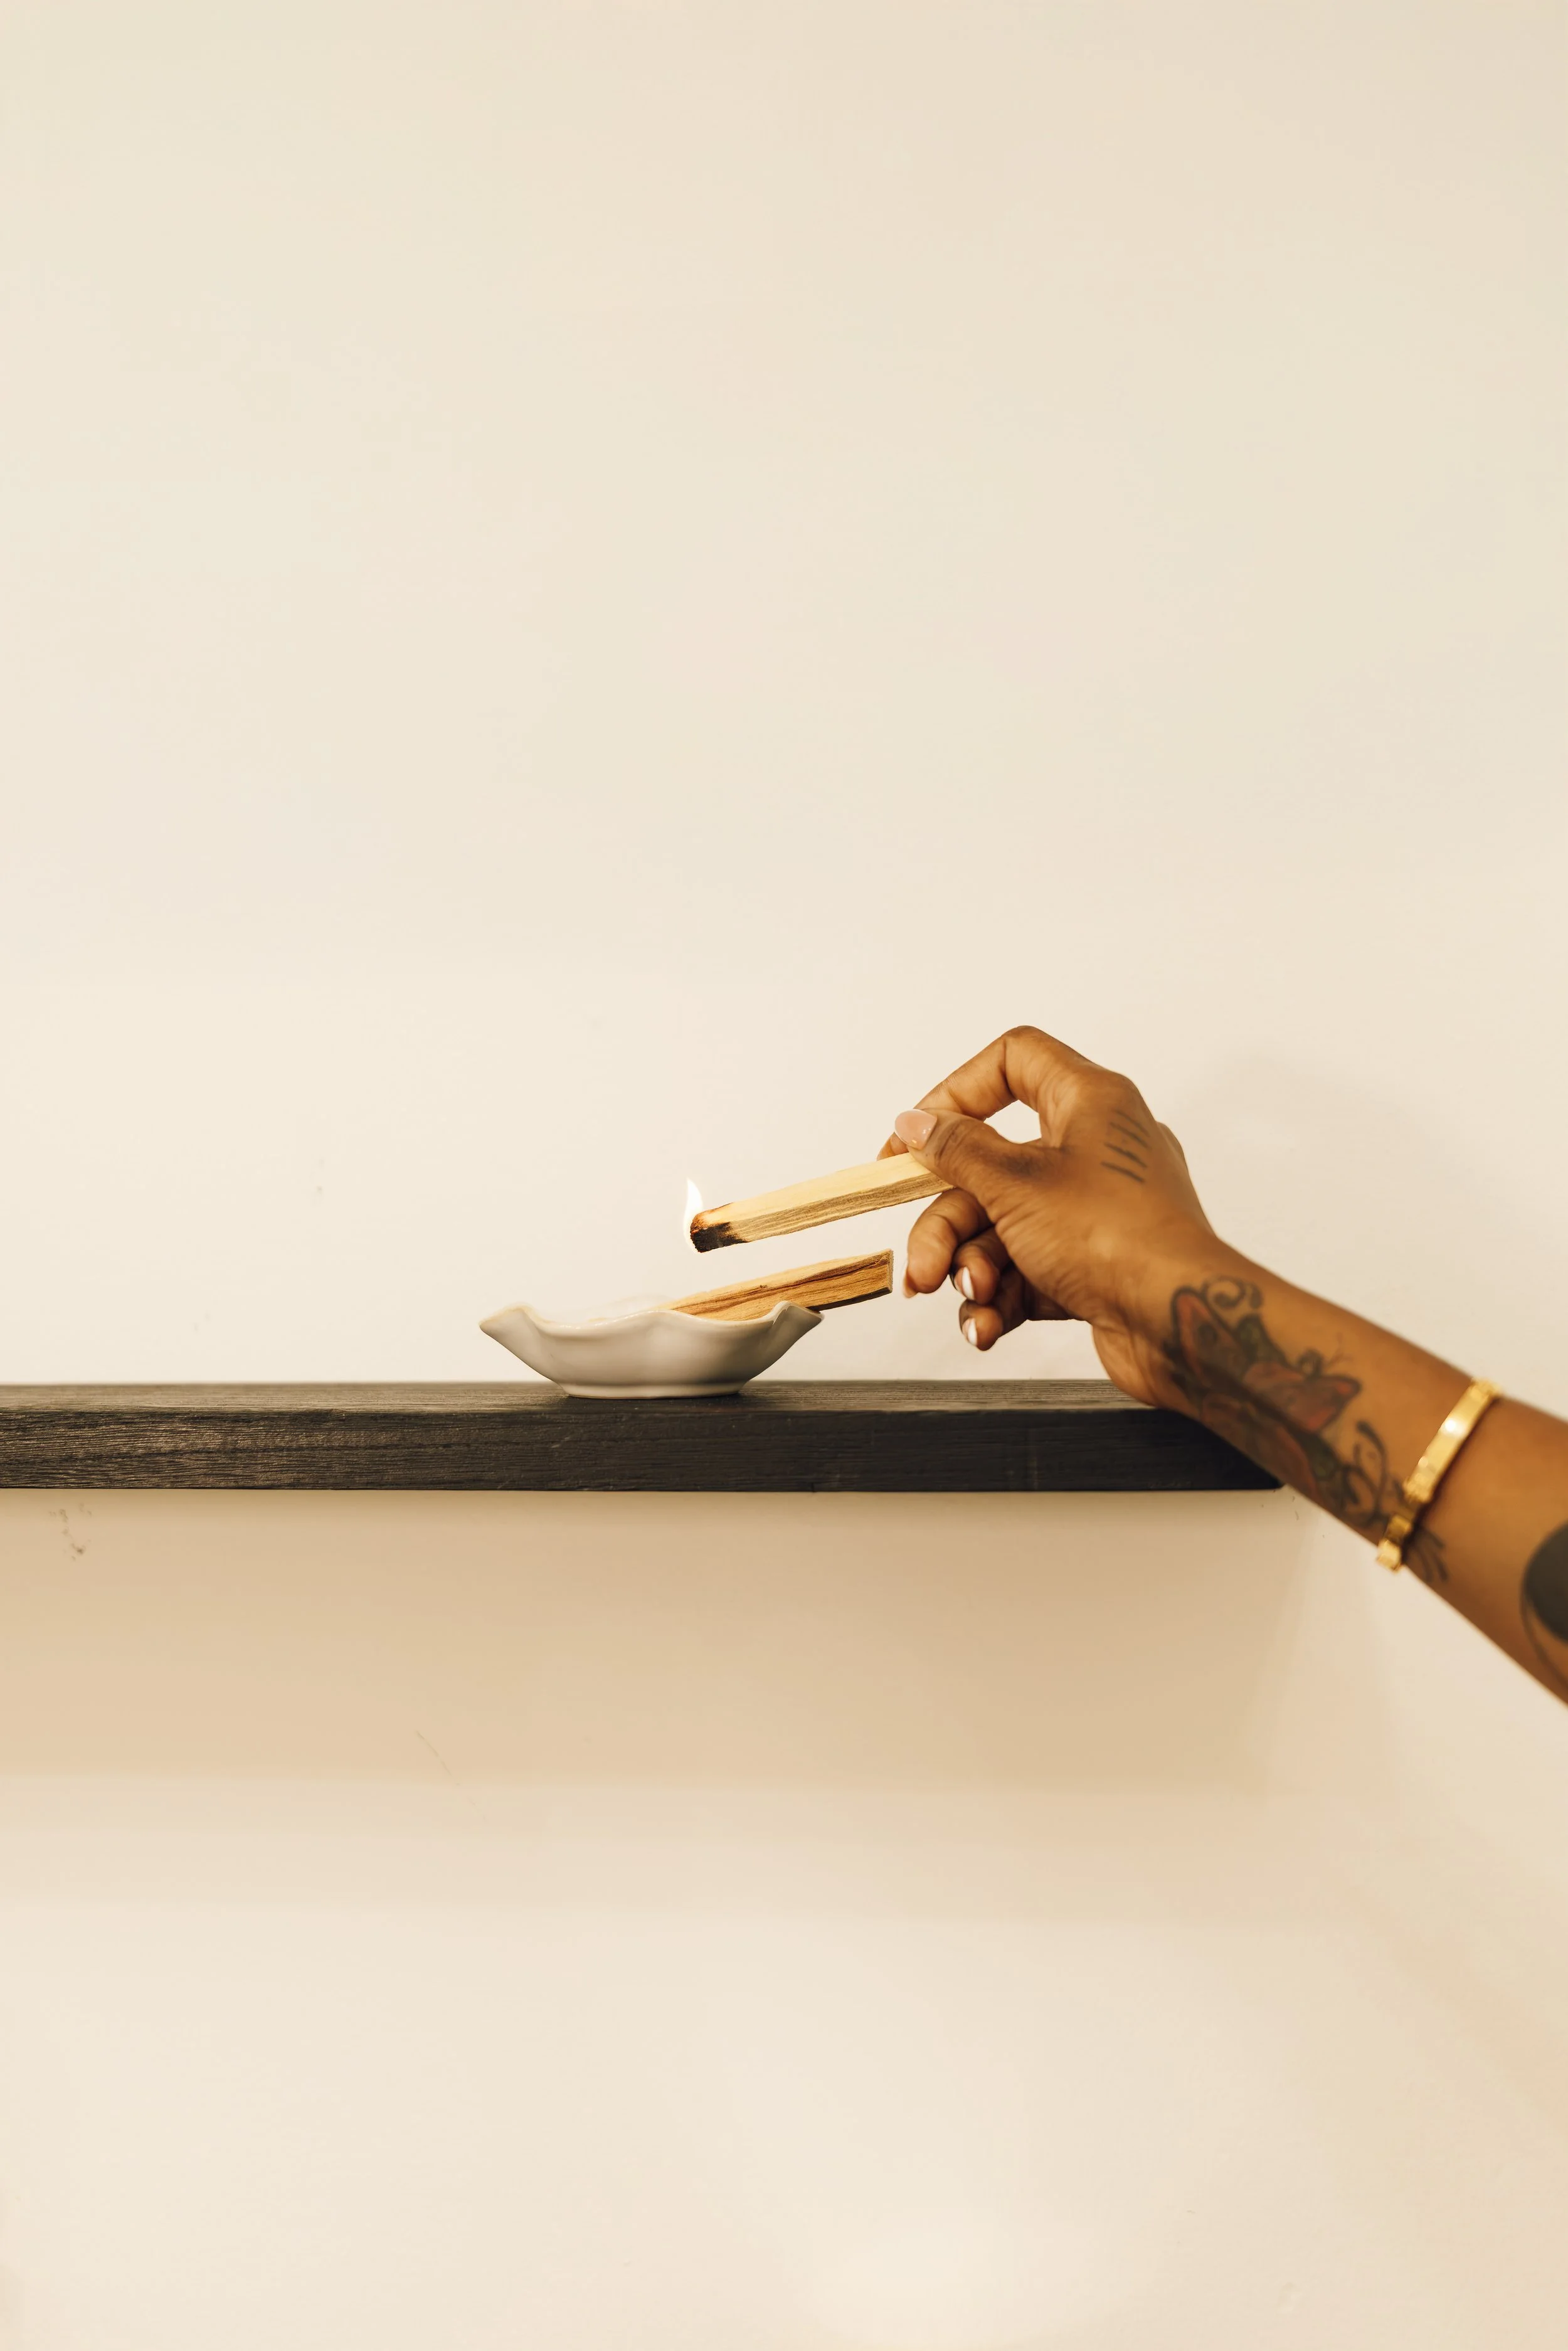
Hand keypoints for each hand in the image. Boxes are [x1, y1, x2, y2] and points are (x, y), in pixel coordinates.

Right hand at [884, 1025, 1218, 1404]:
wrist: (1179, 1323)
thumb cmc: (1120, 1239)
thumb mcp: (1017, 1185)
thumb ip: (958, 1150)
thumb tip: (918, 1124)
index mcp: (1090, 1102)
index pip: (1013, 1061)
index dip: (956, 1092)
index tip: (916, 1137)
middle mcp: (1095, 1149)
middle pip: (990, 1166)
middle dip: (947, 1222)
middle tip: (922, 1262)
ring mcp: (1093, 1210)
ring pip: (1002, 1226)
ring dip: (970, 1267)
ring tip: (969, 1296)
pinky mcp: (1092, 1263)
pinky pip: (1026, 1268)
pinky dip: (999, 1295)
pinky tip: (986, 1323)